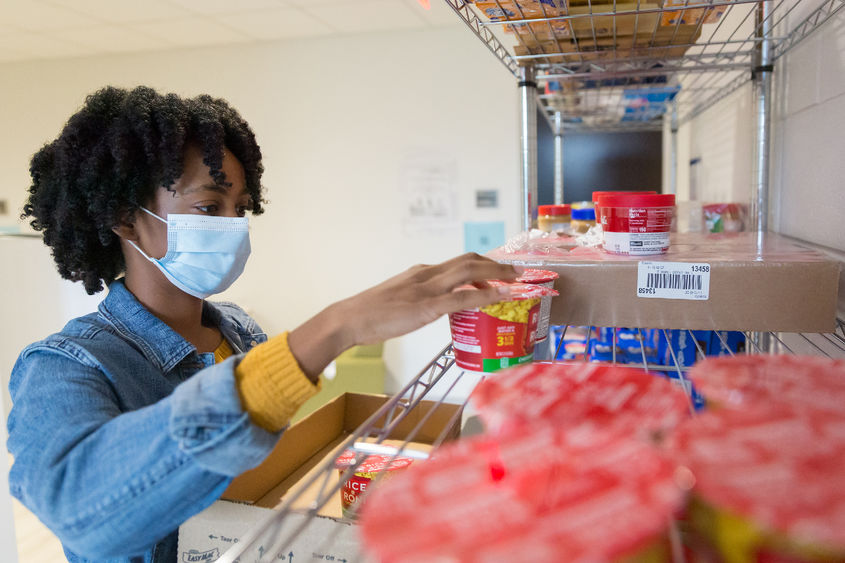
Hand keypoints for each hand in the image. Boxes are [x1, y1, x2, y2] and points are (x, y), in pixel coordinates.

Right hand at [288, 253, 518, 378]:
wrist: (350, 318)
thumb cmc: (371, 315)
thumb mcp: (400, 301)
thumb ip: (420, 300)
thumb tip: (439, 308)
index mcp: (421, 273)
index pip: (458, 262)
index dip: (483, 264)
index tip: (501, 270)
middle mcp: (428, 274)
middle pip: (470, 260)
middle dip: (497, 264)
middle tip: (518, 270)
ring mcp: (428, 288)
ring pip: (471, 271)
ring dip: (499, 273)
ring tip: (519, 278)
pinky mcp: (427, 305)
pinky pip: (464, 296)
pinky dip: (487, 293)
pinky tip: (502, 295)